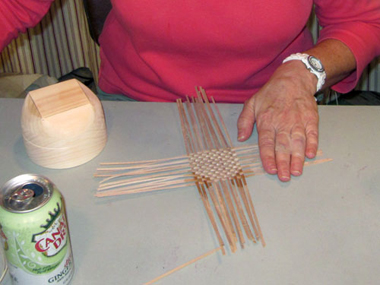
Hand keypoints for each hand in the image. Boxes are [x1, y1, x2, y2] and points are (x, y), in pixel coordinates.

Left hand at [237, 61, 318, 181]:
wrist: (293, 79)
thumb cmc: (271, 93)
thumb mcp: (252, 103)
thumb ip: (244, 121)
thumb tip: (241, 138)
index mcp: (267, 121)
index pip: (266, 143)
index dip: (268, 157)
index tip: (270, 169)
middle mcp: (282, 122)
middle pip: (282, 146)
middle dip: (283, 163)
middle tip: (284, 177)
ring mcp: (298, 121)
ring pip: (297, 142)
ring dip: (297, 158)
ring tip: (297, 171)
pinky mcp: (311, 119)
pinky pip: (312, 133)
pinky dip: (312, 144)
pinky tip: (310, 155)